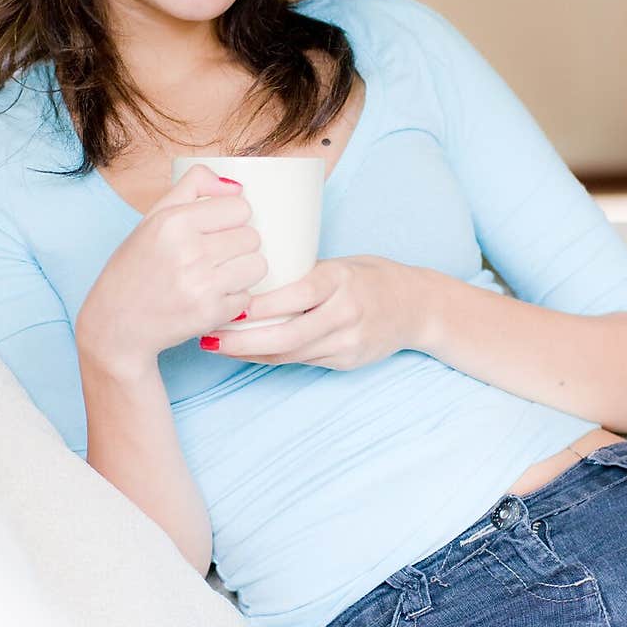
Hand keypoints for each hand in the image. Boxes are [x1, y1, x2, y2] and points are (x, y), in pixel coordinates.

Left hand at [199, 255, 413, 369]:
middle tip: (209, 336)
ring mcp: (348, 342)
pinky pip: (300, 362)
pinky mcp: (346, 361)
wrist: (416, 308)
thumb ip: (303, 274)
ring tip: (217, 345)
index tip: (226, 304)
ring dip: (250, 352)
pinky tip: (246, 353)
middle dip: (244, 340)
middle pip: (288, 335)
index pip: (295, 294)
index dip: (259, 306)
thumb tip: (251, 276)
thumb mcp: (340, 264)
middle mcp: (346, 313)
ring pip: (290, 353)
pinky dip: (270, 357)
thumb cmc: (370, 277)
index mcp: (342, 280)